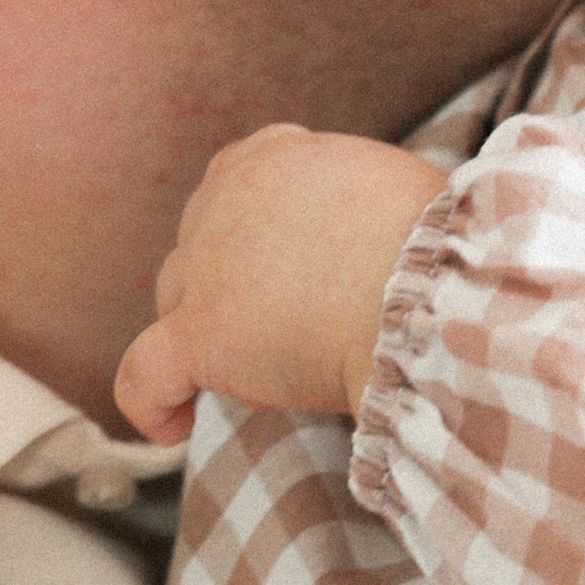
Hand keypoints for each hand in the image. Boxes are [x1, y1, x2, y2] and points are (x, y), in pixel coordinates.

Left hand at [114, 128, 450, 444]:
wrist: (427, 287)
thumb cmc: (439, 246)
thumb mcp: (396, 191)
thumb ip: (358, 206)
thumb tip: (376, 242)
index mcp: (274, 157)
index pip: (235, 185)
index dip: (254, 231)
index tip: (288, 265)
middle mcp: (224, 199)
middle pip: (201, 246)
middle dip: (233, 284)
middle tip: (293, 324)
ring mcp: (204, 267)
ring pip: (177, 302)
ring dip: (208, 335)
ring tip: (266, 374)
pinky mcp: (199, 334)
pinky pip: (145, 375)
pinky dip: (152, 403)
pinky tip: (174, 427)